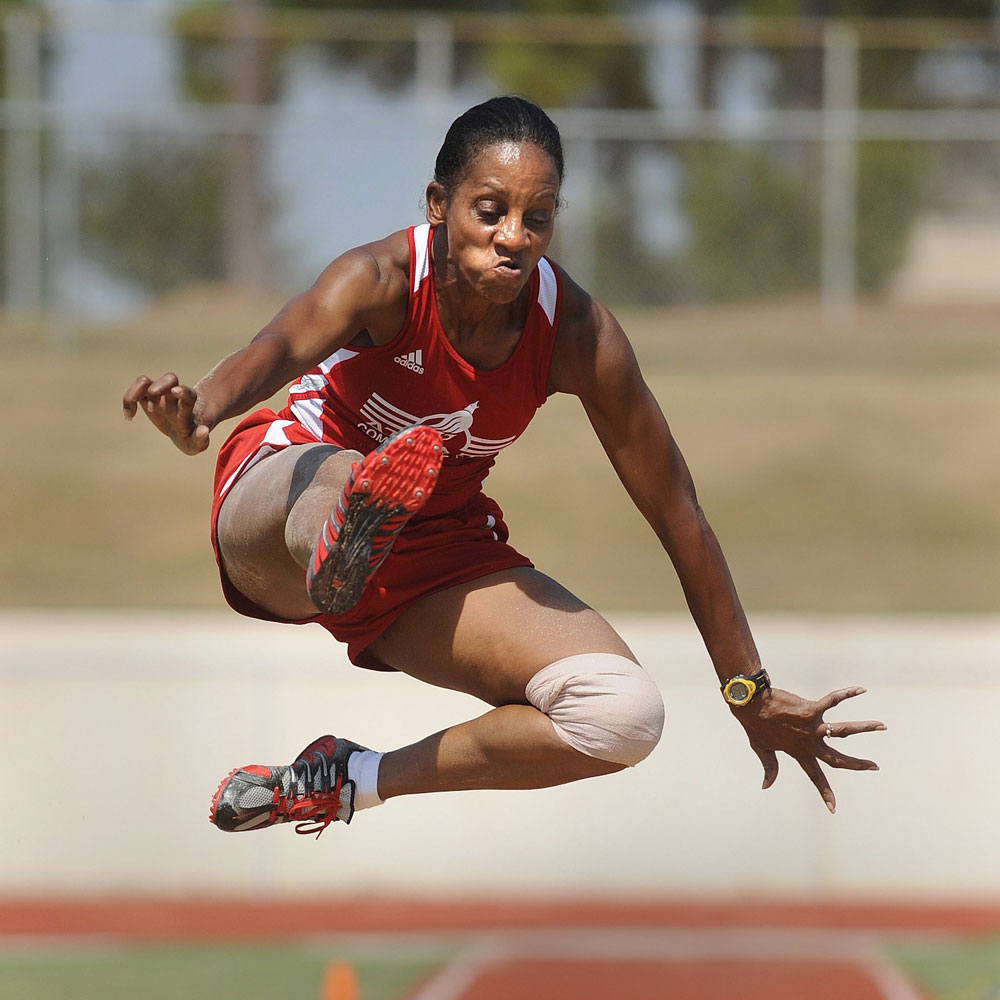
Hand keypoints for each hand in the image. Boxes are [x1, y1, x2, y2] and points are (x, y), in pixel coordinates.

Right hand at [122, 373, 210, 454]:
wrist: (184, 430)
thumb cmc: (191, 436)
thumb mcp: (197, 443)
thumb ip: (201, 440)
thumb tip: (203, 430)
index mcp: (189, 407)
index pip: (189, 394)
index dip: (183, 392)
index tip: (176, 392)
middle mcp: (174, 396)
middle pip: (170, 379)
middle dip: (161, 385)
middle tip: (153, 395)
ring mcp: (159, 394)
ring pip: (147, 381)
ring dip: (138, 390)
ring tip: (132, 412)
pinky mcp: (146, 397)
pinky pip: (135, 390)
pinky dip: (129, 400)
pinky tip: (130, 416)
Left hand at [735, 686, 884, 813]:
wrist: (749, 704)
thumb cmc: (754, 724)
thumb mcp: (761, 749)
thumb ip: (769, 767)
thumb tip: (765, 786)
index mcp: (798, 753)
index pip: (815, 777)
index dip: (825, 794)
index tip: (834, 809)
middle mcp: (809, 743)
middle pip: (838, 759)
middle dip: (858, 765)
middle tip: (875, 766)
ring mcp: (812, 727)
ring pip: (844, 731)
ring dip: (865, 727)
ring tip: (882, 726)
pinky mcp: (810, 710)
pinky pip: (833, 701)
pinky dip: (847, 694)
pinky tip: (861, 690)